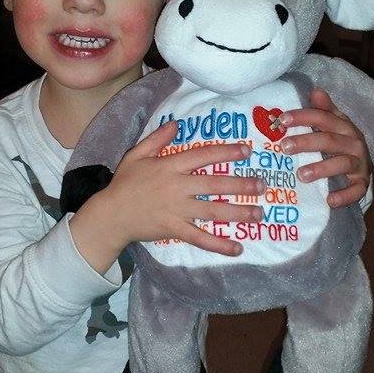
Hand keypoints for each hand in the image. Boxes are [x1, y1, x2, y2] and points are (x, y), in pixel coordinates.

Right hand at [106, 121, 264, 255]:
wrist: (111, 214)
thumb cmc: (124, 183)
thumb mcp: (136, 155)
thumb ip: (157, 139)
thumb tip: (177, 124)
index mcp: (170, 166)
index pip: (203, 156)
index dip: (226, 152)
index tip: (247, 151)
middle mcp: (177, 187)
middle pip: (214, 184)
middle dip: (241, 184)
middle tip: (262, 185)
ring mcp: (177, 209)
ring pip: (212, 210)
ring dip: (237, 213)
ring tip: (258, 214)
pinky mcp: (174, 229)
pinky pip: (200, 238)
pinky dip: (219, 244)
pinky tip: (237, 248)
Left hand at [278, 89, 370, 207]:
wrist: (363, 168)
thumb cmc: (341, 144)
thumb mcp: (334, 126)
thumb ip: (324, 111)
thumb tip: (315, 91)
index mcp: (344, 126)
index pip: (323, 118)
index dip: (304, 117)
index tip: (282, 119)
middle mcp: (354, 143)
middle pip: (329, 140)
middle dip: (306, 142)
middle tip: (284, 147)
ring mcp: (359, 164)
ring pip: (342, 164)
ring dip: (321, 169)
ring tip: (301, 175)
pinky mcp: (362, 184)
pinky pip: (355, 190)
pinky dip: (344, 196)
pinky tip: (329, 200)